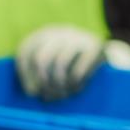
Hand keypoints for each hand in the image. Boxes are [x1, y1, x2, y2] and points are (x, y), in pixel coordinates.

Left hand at [15, 24, 129, 99]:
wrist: (105, 56)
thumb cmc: (71, 66)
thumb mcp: (52, 66)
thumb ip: (38, 76)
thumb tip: (31, 92)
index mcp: (43, 34)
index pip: (25, 53)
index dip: (25, 75)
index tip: (31, 92)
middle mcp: (59, 31)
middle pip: (40, 59)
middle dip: (43, 83)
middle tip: (48, 97)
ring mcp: (77, 36)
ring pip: (59, 65)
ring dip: (59, 86)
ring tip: (63, 95)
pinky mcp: (95, 46)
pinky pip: (78, 70)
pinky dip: (74, 85)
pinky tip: (76, 89)